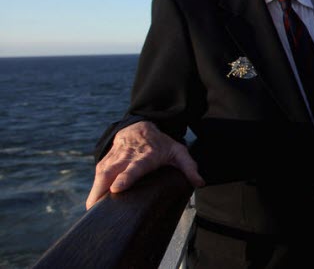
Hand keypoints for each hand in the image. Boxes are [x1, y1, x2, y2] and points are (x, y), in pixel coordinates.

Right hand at [85, 120, 203, 208]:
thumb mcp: (178, 151)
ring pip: (102, 173)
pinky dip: (94, 188)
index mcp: (146, 156)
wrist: (140, 126)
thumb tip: (200, 183)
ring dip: (95, 190)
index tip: (117, 188)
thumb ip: (189, 166)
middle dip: (102, 187)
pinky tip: (92, 205)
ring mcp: (115, 158)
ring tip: (92, 210)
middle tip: (96, 207)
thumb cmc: (161, 144)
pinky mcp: (105, 161)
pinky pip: (97, 174)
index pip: (134, 167)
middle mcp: (128, 156)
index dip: (125, 177)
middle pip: (112, 171)